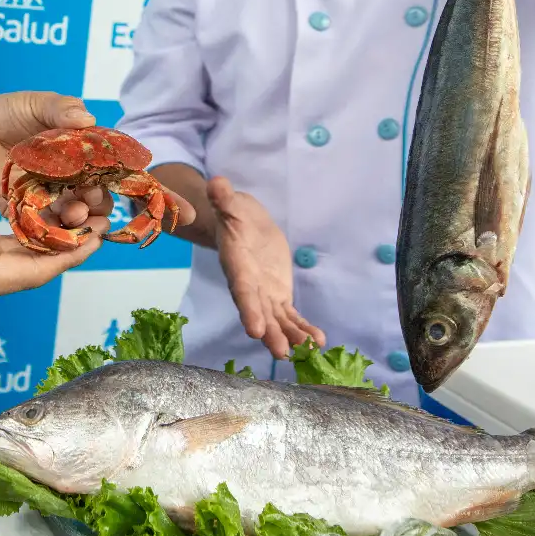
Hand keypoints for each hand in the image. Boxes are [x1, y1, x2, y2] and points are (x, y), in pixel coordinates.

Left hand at [0, 92, 138, 237]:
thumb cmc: (10, 112)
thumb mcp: (39, 103)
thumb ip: (62, 109)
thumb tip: (87, 118)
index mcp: (78, 155)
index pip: (103, 172)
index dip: (109, 178)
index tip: (106, 178)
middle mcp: (66, 180)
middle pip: (91, 200)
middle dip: (96, 205)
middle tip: (90, 199)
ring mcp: (44, 198)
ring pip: (67, 218)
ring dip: (76, 221)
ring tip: (73, 215)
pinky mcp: (20, 210)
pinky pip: (36, 227)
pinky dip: (45, 231)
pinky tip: (50, 229)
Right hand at [0, 195, 100, 311]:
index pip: (32, 273)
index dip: (68, 255)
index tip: (100, 236)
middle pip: (34, 270)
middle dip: (69, 246)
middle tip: (103, 217)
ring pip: (21, 262)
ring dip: (51, 241)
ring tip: (83, 213)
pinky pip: (2, 254)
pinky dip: (24, 237)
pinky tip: (41, 216)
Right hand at [209, 176, 323, 358]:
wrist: (243, 225)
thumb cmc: (233, 214)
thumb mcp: (229, 204)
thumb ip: (223, 198)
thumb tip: (216, 182)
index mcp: (237, 267)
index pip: (243, 291)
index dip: (249, 310)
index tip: (255, 330)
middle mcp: (249, 287)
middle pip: (260, 313)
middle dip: (271, 333)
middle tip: (281, 353)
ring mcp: (265, 295)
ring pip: (278, 321)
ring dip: (292, 337)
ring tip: (309, 351)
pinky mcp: (279, 297)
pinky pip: (291, 316)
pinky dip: (303, 329)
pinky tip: (318, 342)